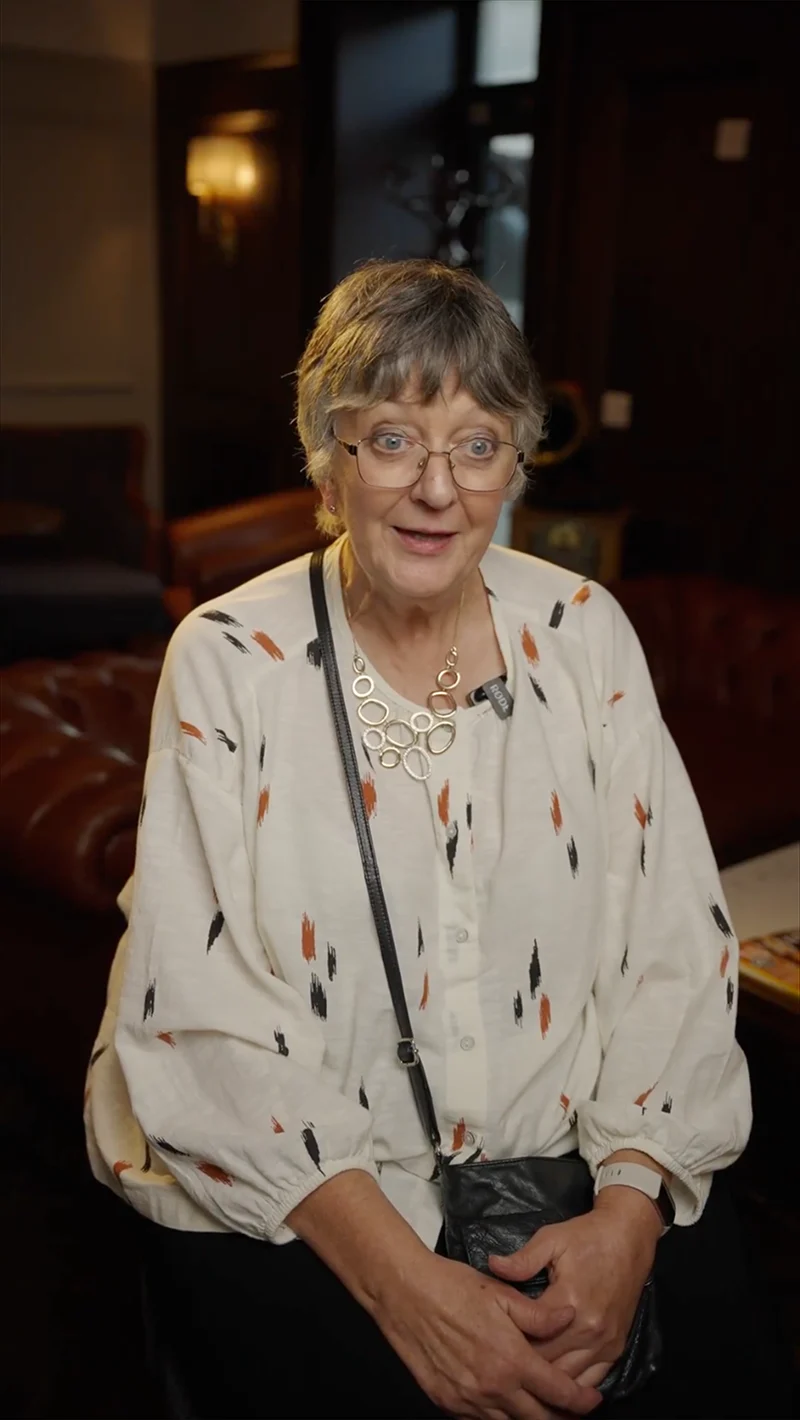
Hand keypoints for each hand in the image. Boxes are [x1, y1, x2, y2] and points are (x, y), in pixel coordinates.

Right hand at [373, 1250, 602, 1418]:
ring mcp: (467, 1400)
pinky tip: (504, 1405)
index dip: (580, 1402)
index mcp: (511, 1359)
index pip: (558, 1393)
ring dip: (529, 1419)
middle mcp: (492, 1388)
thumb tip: (569, 1317)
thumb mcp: (501, 1293)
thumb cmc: (452, 1286)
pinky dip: (498, 1417)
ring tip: (541, 1411)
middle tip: (572, 1412)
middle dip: (560, 1419)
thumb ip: (539, 1316)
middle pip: (537, 1419)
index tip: (592, 1402)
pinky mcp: (446, 1402)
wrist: (404, 1292)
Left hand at [489, 1189, 659, 1389]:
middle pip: (549, 1364)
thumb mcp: (552, 1239)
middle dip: (524, 1366)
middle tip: (502, 1366)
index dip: (509, 1343)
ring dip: (547, 1382)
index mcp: (569, 1301)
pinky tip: (556, 1387)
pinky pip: (592, 1380)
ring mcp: (605, 1343)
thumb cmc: (587, 1237)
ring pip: (570, 1379)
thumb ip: (523, 1259)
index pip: (531, 1337)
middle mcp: (589, 1329)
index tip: (493, 1341)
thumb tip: (493, 1265)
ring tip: (524, 1380)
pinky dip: (573, 1386)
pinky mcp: (616, 1349)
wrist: (628, 1238)